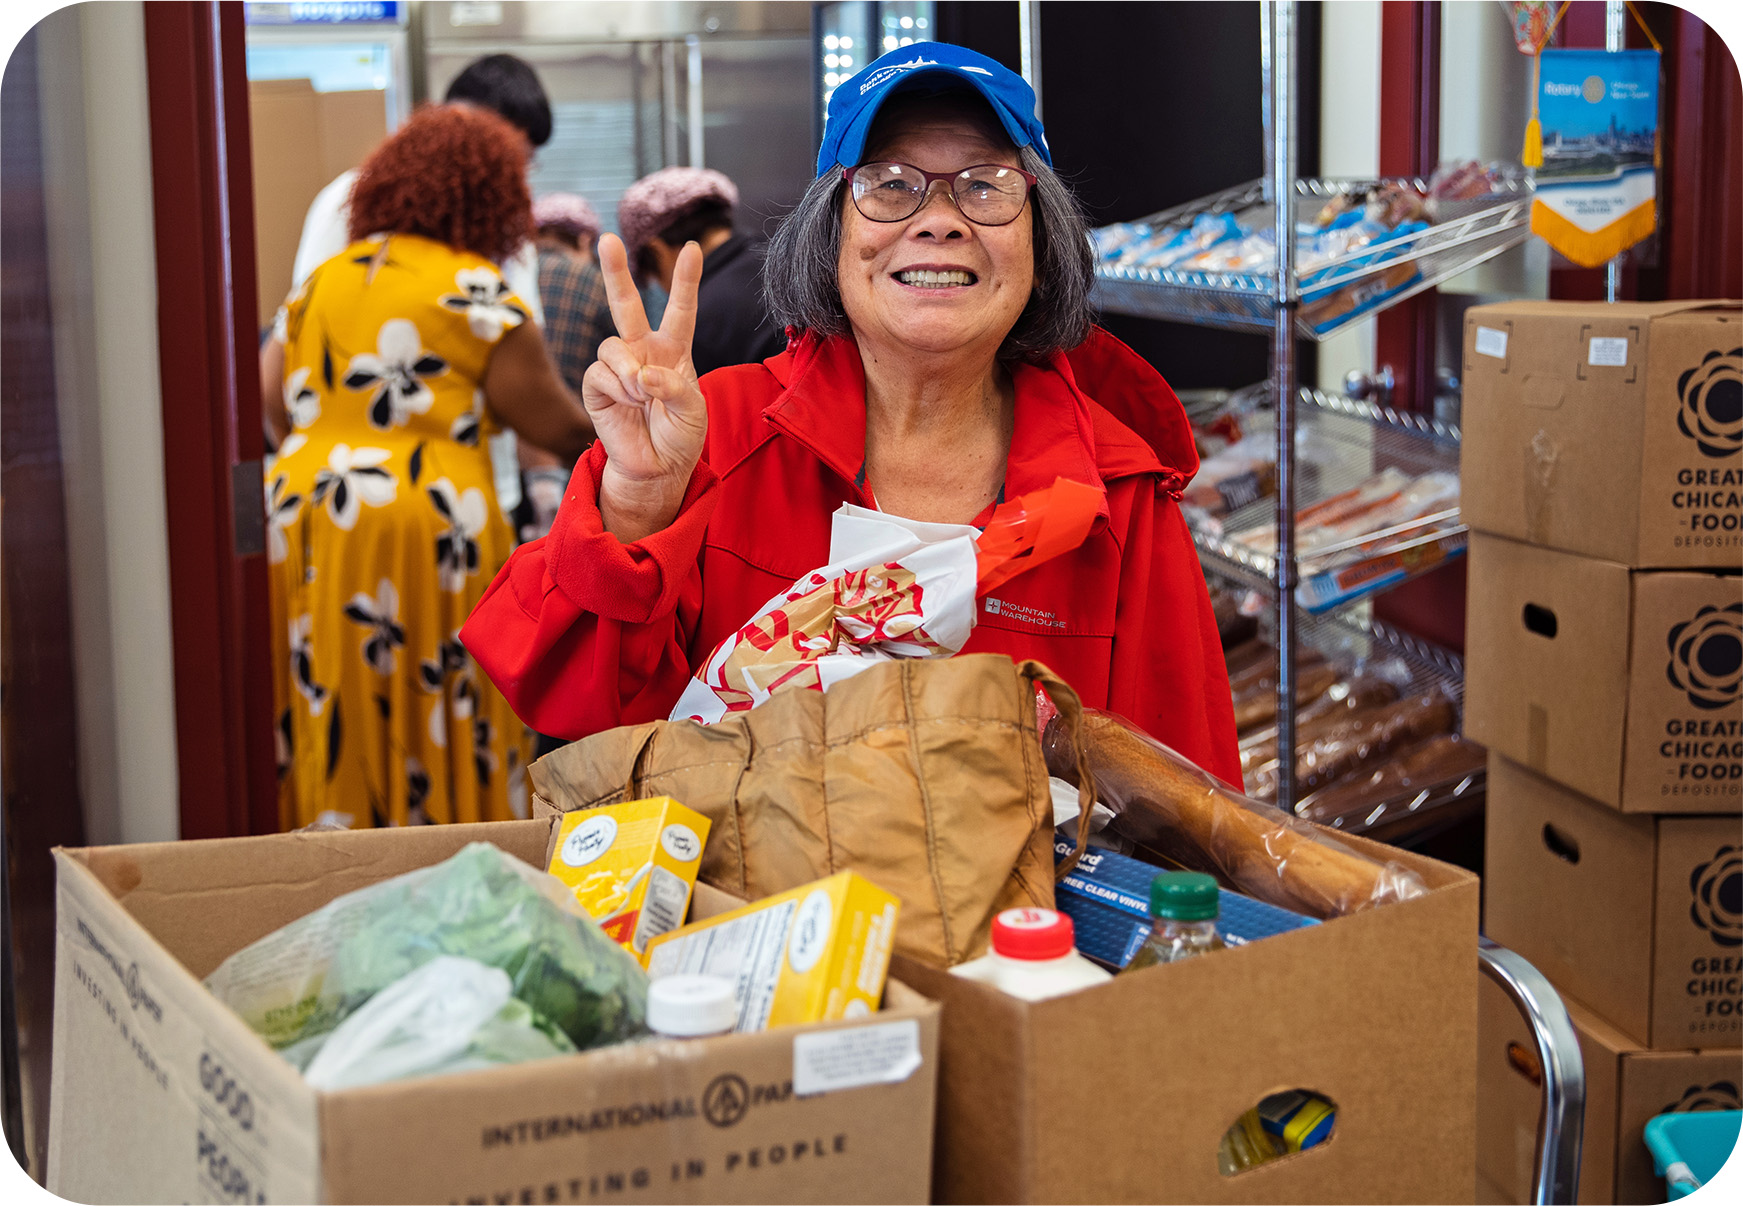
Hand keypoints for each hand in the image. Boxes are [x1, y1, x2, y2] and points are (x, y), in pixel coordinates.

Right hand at [584, 232, 707, 540]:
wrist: (656, 469)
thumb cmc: (680, 438)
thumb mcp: (693, 412)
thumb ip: (675, 387)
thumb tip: (644, 374)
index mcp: (673, 352)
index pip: (680, 311)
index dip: (686, 281)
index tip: (694, 248)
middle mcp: (643, 352)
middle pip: (627, 305)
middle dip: (615, 272)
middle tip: (607, 240)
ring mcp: (618, 368)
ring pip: (612, 345)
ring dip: (630, 371)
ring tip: (643, 396)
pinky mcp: (597, 385)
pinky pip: (601, 372)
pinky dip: (618, 386)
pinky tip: (628, 402)